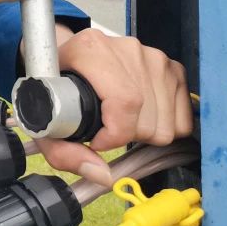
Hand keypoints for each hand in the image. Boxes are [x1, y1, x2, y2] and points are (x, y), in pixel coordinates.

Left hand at [34, 28, 194, 184]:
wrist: (67, 56)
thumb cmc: (55, 83)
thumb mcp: (43, 117)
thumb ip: (63, 152)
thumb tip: (102, 175)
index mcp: (92, 50)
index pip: (125, 104)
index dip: (114, 135)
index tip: (97, 141)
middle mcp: (128, 50)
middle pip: (148, 120)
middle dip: (126, 138)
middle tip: (105, 128)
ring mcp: (153, 57)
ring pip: (168, 124)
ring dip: (144, 133)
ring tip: (120, 119)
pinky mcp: (172, 67)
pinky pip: (183, 119)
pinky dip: (164, 126)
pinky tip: (140, 116)